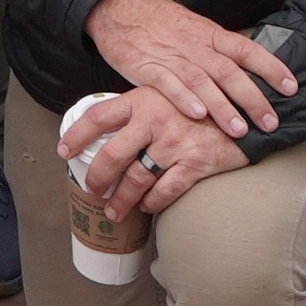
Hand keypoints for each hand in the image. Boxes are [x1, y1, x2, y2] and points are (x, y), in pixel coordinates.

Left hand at [58, 86, 246, 220]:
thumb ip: (139, 110)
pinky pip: (166, 190)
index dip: (77, 135)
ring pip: (137, 178)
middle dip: (98, 177)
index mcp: (141, 100)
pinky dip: (152, 202)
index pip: (98, 116)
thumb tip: (109, 131)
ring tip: (113, 210)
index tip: (64, 151)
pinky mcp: (195, 163)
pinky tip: (146, 206)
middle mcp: (154, 120)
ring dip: (122, 199)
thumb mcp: (164, 94)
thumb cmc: (197, 105)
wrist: (242, 113)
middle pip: (113, 154)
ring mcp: (174, 143)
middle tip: (91, 190)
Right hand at [85, 0, 295, 141]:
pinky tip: (197, 115)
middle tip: (271, 122)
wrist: (117, 5)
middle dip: (253, 98)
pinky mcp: (147, 68)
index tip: (291, 87)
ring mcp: (171, 57)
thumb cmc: (159, 20)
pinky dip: (184, 99)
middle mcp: (195, 46)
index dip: (270, 67)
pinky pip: (168, 84)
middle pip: (229, 72)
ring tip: (239, 130)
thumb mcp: (193, 27)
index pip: (246, 49)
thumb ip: (217, 49)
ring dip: (223, 107)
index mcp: (209, 34)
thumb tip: (248, 71)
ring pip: (202, 82)